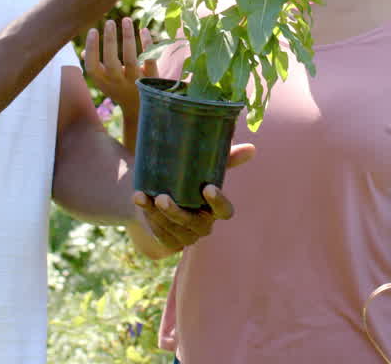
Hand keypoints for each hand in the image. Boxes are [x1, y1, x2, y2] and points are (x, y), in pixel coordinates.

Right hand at [83, 18, 155, 112]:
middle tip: (109, 22)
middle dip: (110, 41)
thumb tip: (84, 51)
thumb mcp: (106, 82)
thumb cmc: (121, 91)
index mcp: (104, 83)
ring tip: (126, 20)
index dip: (91, 49)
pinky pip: (150, 60)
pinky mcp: (152, 80)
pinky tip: (144, 30)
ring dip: (128, 38)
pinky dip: (147, 44)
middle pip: (111, 62)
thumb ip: (96, 68)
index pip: (92, 67)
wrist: (142, 111)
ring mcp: (136, 82)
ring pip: (131, 59)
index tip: (93, 30)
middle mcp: (118, 83)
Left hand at [132, 142, 254, 251]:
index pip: (224, 211)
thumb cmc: (186, 179)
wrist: (158, 194)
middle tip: (162, 197)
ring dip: (156, 214)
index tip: (208, 187)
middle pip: (194, 224)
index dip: (218, 201)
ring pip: (173, 229)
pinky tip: (139, 200)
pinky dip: (147, 216)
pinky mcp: (168, 241)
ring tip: (142, 196)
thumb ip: (225, 158)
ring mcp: (186, 236)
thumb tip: (251, 148)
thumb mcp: (203, 168)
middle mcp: (203, 226)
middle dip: (176, 212)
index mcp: (216, 210)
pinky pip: (159, 233)